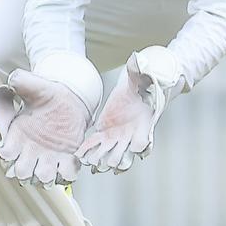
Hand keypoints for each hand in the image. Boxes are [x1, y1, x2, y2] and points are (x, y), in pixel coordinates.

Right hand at [0, 69, 91, 185]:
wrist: (68, 101)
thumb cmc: (47, 94)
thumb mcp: (32, 85)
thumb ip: (20, 82)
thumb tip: (12, 80)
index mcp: (17, 135)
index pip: (5, 153)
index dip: (7, 154)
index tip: (11, 148)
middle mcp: (30, 149)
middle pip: (21, 173)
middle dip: (26, 170)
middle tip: (34, 160)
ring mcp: (48, 157)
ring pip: (43, 178)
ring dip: (47, 174)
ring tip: (52, 162)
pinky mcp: (66, 159)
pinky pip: (66, 174)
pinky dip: (68, 171)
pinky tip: (69, 158)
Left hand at [76, 46, 182, 173]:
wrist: (138, 90)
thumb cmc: (144, 83)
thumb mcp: (143, 77)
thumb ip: (141, 72)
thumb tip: (137, 59)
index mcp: (145, 124)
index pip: (146, 139)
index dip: (141, 145)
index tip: (137, 150)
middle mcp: (133, 134)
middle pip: (126, 152)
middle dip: (118, 158)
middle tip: (108, 165)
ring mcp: (119, 136)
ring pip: (111, 153)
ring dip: (103, 160)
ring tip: (93, 166)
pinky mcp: (105, 132)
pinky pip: (96, 144)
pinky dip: (90, 150)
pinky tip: (80, 156)